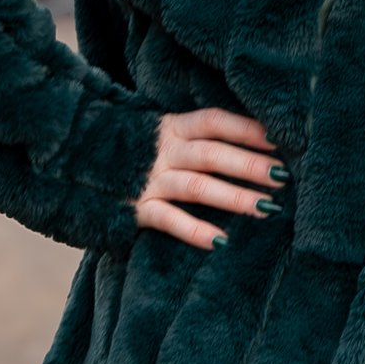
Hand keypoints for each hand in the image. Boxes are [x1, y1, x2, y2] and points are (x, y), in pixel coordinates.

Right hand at [135, 107, 285, 252]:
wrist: (82, 167)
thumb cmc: (141, 154)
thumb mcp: (167, 137)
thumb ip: (201, 139)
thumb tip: (259, 144)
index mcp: (173, 128)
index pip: (214, 122)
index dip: (246, 129)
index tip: (280, 138)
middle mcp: (163, 151)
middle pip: (211, 154)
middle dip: (249, 164)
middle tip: (282, 176)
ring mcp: (149, 180)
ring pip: (196, 187)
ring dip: (233, 196)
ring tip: (266, 207)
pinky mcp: (136, 209)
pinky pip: (168, 220)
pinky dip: (194, 230)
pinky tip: (221, 240)